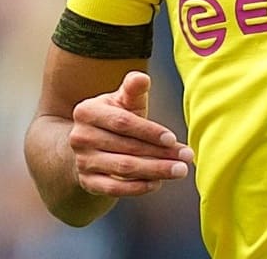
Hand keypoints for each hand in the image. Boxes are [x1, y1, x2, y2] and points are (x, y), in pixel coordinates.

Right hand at [68, 71, 194, 196]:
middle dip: (160, 153)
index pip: (122, 122)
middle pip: (126, 147)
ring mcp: (82, 161)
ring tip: (180, 170)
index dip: (149, 131)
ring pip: (123, 169)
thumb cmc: (116, 117)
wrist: (91, 145)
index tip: (173, 139)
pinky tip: (158, 183)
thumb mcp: (123, 100)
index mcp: (87, 111)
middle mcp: (79, 137)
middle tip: (186, 157)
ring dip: (155, 171)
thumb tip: (142, 78)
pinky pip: (114, 189)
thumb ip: (133, 89)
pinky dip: (138, 187)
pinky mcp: (87, 182)